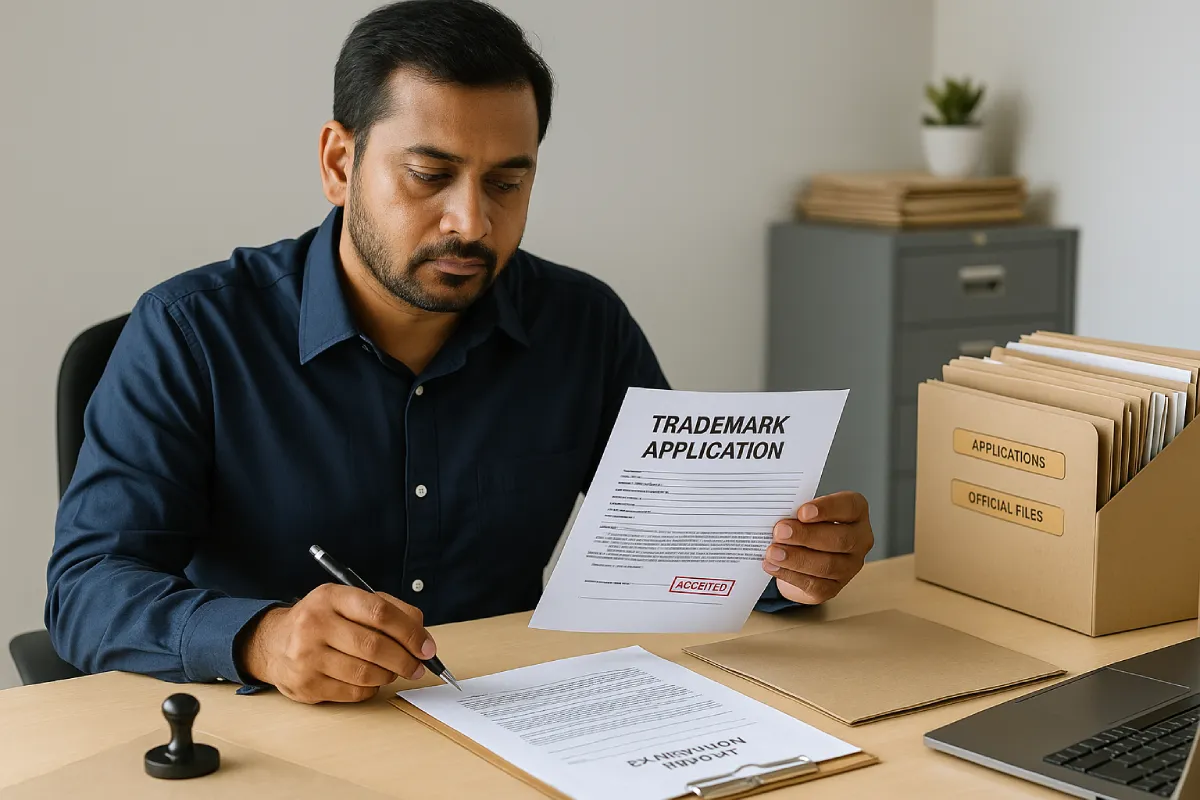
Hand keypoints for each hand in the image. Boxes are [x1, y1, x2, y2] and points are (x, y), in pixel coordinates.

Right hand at [238, 583, 435, 703]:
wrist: (273, 643)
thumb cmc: (322, 620)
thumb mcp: (349, 601)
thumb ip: (389, 610)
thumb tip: (423, 635)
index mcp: (330, 597)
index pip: (379, 612)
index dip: (410, 631)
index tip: (426, 646)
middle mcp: (314, 624)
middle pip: (374, 646)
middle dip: (405, 659)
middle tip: (417, 666)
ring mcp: (307, 657)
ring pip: (366, 673)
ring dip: (389, 675)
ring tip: (392, 671)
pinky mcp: (305, 685)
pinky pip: (353, 693)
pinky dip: (371, 689)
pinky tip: (370, 680)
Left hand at [763, 491, 873, 603]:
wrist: (801, 555)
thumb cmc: (805, 524)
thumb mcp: (803, 511)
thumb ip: (797, 511)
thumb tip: (780, 518)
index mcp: (855, 512)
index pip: (850, 506)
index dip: (827, 509)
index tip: (802, 512)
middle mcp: (859, 539)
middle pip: (840, 539)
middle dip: (806, 536)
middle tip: (780, 532)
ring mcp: (849, 566)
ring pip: (828, 565)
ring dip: (796, 558)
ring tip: (773, 552)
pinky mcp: (834, 588)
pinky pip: (814, 584)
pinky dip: (790, 575)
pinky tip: (773, 566)